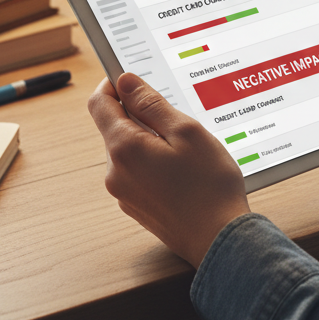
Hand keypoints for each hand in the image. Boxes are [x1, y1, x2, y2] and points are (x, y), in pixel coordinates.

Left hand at [87, 73, 249, 267]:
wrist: (219, 240)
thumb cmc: (209, 185)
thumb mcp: (186, 131)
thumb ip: (151, 104)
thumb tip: (125, 81)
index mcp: (124, 149)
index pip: (99, 104)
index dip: (113, 85)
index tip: (132, 78)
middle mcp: (115, 173)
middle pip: (115, 127)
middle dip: (140, 115)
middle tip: (178, 120)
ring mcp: (124, 193)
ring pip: (128, 150)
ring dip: (150, 140)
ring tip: (187, 151)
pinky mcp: (136, 206)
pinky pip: (137, 172)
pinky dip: (154, 162)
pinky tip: (184, 172)